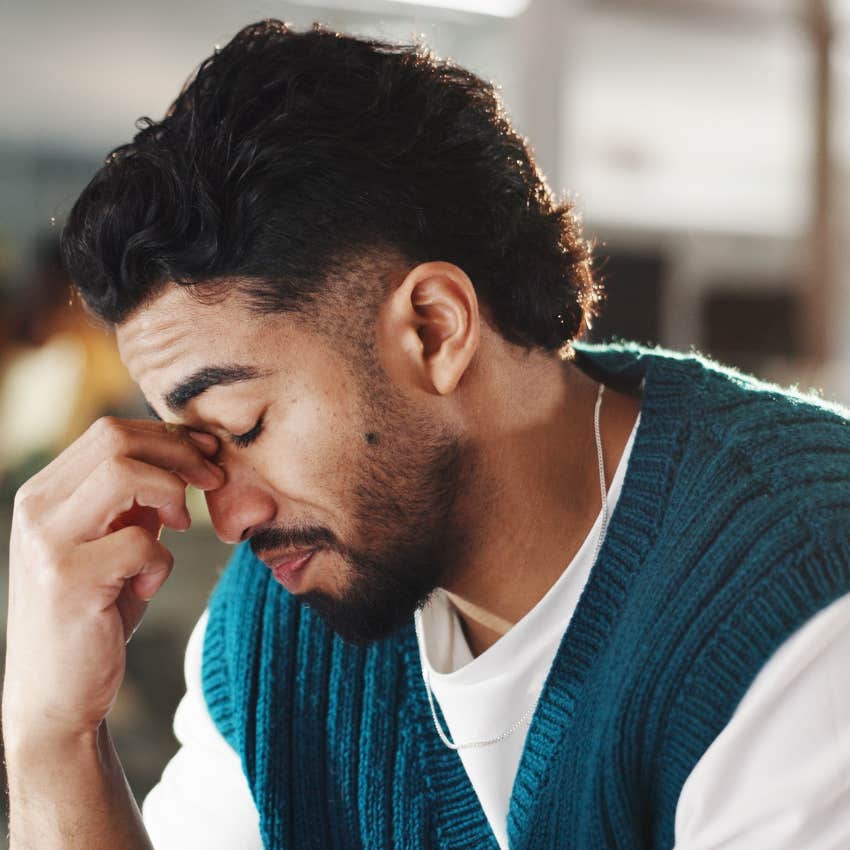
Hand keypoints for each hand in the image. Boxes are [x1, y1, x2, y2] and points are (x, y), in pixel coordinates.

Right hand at [2, 417, 223, 748]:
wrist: (56, 694)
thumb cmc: (96, 611)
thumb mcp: (117, 542)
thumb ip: (138, 501)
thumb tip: (189, 454)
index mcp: (46, 492)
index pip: (110, 431)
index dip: (169, 435)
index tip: (209, 454)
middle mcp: (37, 507)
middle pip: (116, 439)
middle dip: (180, 452)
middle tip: (214, 479)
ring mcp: (48, 542)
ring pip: (124, 473)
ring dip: (170, 494)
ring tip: (179, 527)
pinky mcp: (68, 580)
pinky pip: (139, 542)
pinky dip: (160, 562)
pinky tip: (146, 587)